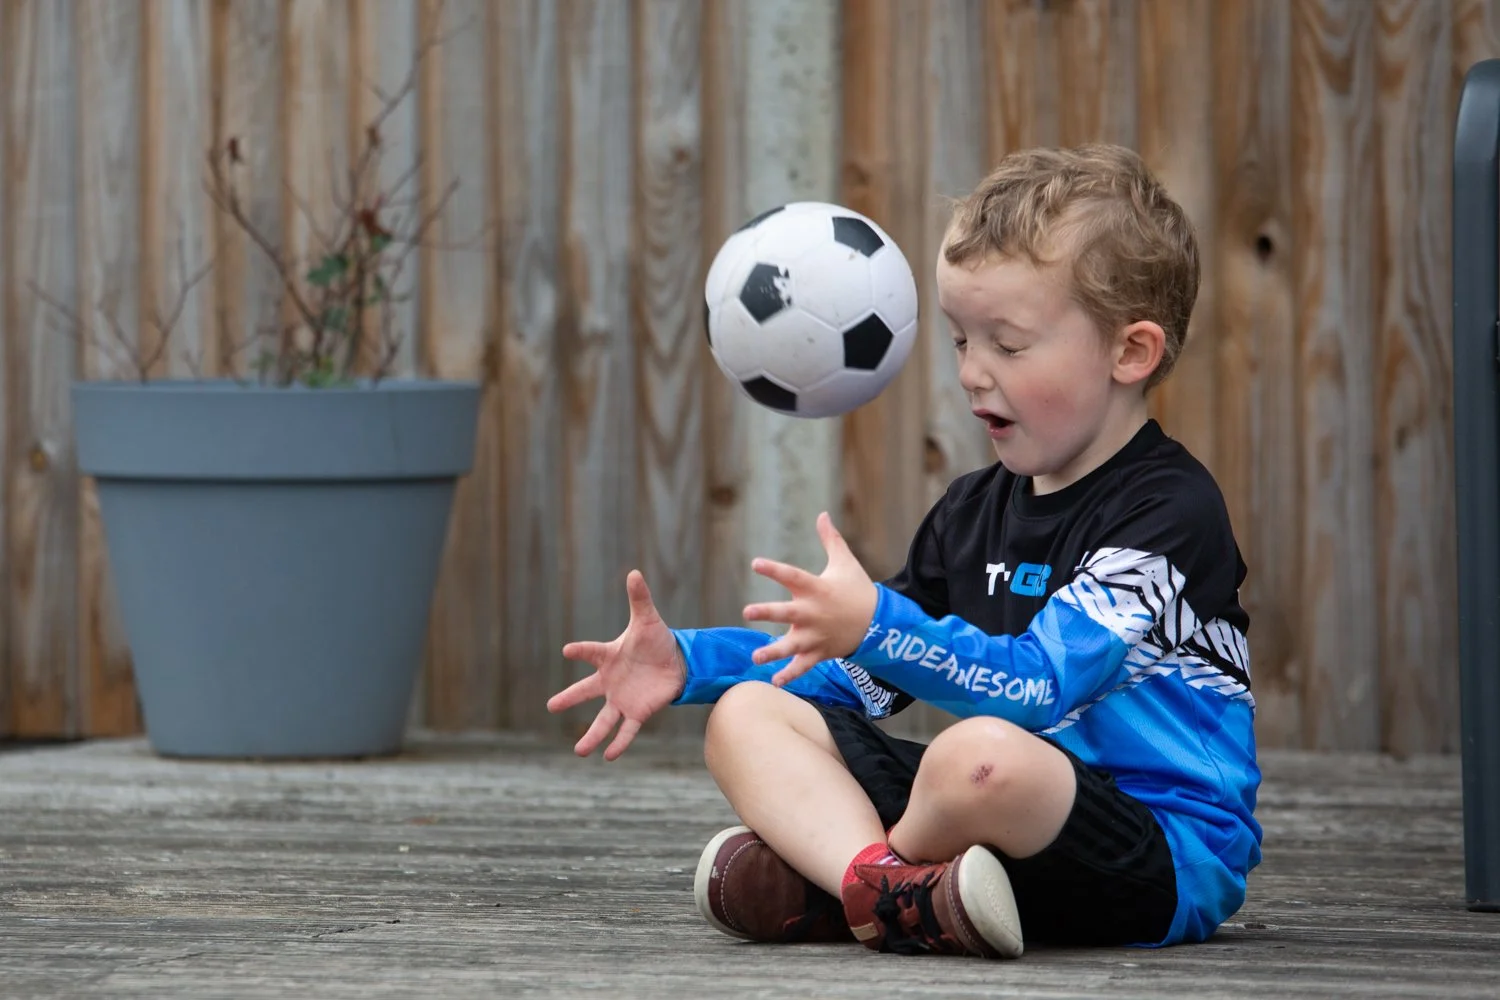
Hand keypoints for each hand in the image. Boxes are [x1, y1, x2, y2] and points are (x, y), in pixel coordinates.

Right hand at [547, 570, 685, 760]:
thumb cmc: (655, 641)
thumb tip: (634, 572)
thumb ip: (639, 598)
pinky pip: (627, 730)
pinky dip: (619, 743)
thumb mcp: (648, 620)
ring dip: (592, 735)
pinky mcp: (638, 712)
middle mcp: (610, 681)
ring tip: (579, 751)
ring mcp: (622, 699)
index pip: (591, 652)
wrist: (675, 663)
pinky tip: (609, 756)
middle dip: (569, 699)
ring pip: (603, 719)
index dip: (581, 651)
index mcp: (609, 657)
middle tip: (551, 706)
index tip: (569, 651)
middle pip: (586, 692)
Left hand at [742, 511, 877, 687]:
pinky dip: (791, 676)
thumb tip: (822, 514)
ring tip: (755, 657)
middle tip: (747, 611)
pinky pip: (804, 666)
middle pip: (787, 613)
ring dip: (773, 652)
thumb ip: (831, 540)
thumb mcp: (845, 562)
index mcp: (817, 589)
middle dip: (767, 612)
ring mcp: (816, 636)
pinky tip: (775, 682)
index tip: (755, 563)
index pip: (792, 576)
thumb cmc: (857, 589)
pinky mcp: (820, 652)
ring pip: (791, 646)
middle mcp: (813, 613)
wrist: (879, 623)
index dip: (774, 569)